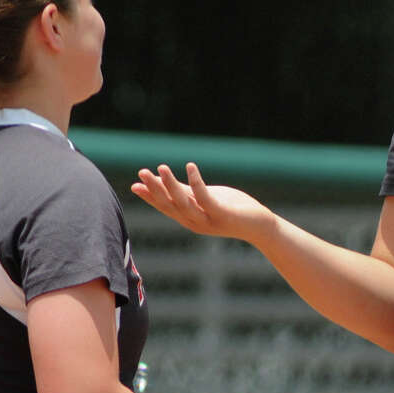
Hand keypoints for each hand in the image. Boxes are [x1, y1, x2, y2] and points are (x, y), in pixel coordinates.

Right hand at [131, 162, 271, 244]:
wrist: (259, 225)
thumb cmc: (231, 209)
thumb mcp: (203, 198)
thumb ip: (184, 191)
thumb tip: (162, 181)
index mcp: (189, 218)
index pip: (165, 207)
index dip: (150, 196)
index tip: (134, 185)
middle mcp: (195, 222)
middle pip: (170, 205)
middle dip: (155, 189)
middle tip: (142, 172)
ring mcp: (208, 220)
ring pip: (184, 203)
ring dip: (171, 186)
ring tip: (161, 168)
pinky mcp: (222, 214)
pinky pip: (206, 198)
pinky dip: (197, 182)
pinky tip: (191, 167)